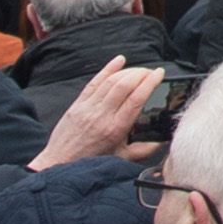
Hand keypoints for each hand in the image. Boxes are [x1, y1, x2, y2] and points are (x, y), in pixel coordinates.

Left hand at [34, 58, 159, 169]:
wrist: (60, 162)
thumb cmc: (90, 161)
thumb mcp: (121, 158)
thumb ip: (144, 149)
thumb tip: (162, 141)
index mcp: (115, 129)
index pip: (136, 99)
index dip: (150, 82)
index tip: (159, 73)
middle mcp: (101, 115)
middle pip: (124, 85)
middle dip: (141, 73)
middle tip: (151, 71)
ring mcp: (88, 107)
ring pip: (110, 81)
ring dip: (128, 71)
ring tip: (139, 70)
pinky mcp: (78, 104)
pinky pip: (94, 82)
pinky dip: (107, 69)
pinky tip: (119, 60)